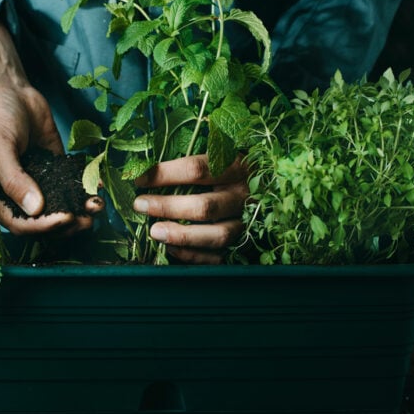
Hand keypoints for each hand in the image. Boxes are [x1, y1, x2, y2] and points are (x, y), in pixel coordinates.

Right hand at [0, 19, 102, 234]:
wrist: (9, 89)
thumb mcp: (0, 148)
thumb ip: (15, 179)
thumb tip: (36, 208)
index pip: (20, 223)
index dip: (42, 226)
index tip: (64, 219)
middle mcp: (17, 194)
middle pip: (43, 221)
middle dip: (67, 223)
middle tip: (88, 220)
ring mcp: (38, 182)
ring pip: (60, 205)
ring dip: (79, 208)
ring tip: (98, 206)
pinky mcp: (54, 168)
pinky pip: (70, 183)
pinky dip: (84, 187)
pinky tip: (99, 186)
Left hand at [133, 154, 248, 263]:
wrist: (273, 186)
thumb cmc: (232, 171)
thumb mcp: (219, 158)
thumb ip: (189, 164)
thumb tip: (143, 169)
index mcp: (236, 167)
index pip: (196, 170)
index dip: (164, 174)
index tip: (140, 179)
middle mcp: (244, 196)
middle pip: (204, 206)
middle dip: (168, 207)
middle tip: (140, 205)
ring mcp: (247, 222)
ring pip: (216, 235)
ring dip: (182, 235)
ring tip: (154, 232)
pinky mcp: (245, 244)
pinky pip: (219, 256)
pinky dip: (193, 255)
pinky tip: (171, 248)